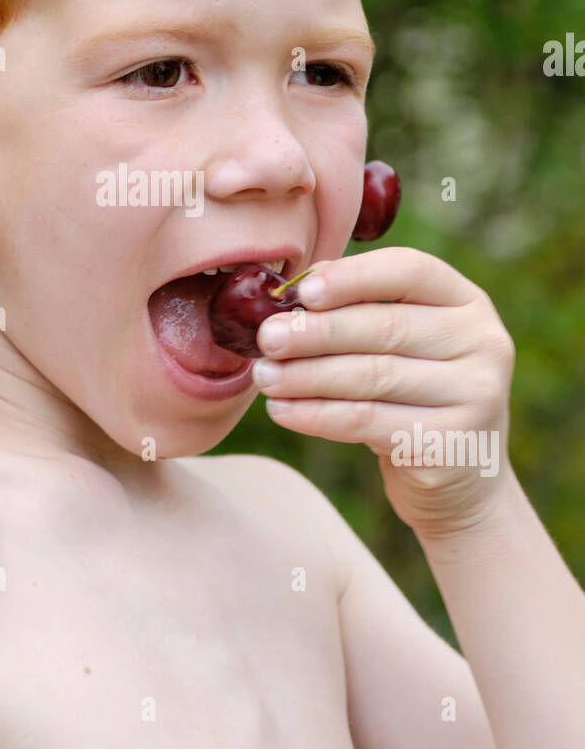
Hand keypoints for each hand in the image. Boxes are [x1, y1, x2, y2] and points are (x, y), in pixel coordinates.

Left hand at [252, 246, 515, 538]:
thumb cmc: (412, 395)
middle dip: (317, 332)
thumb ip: (361, 311)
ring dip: (308, 375)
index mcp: (466, 301)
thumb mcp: (403, 345)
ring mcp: (476, 394)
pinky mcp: (451, 442)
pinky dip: (318, 414)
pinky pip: (368, 420)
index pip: (410, 271)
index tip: (302, 290)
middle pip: (386, 327)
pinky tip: (283, 410)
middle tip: (267, 338)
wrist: (458, 477)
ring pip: (372, 375)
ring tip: (265, 377)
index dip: (353, 277)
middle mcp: (482, 341)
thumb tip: (294, 290)